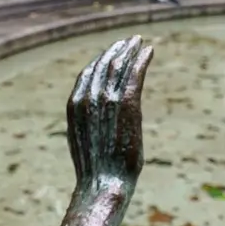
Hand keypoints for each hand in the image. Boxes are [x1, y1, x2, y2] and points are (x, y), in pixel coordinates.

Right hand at [66, 36, 153, 190]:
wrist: (103, 184)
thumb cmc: (96, 172)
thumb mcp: (85, 142)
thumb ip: (89, 124)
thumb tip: (95, 122)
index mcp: (74, 106)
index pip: (88, 73)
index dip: (101, 60)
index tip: (113, 53)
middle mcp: (88, 98)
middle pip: (103, 65)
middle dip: (117, 50)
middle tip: (129, 41)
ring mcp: (107, 101)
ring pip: (119, 66)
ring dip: (130, 50)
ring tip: (140, 42)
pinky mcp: (128, 105)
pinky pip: (135, 75)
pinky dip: (142, 60)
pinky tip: (149, 51)